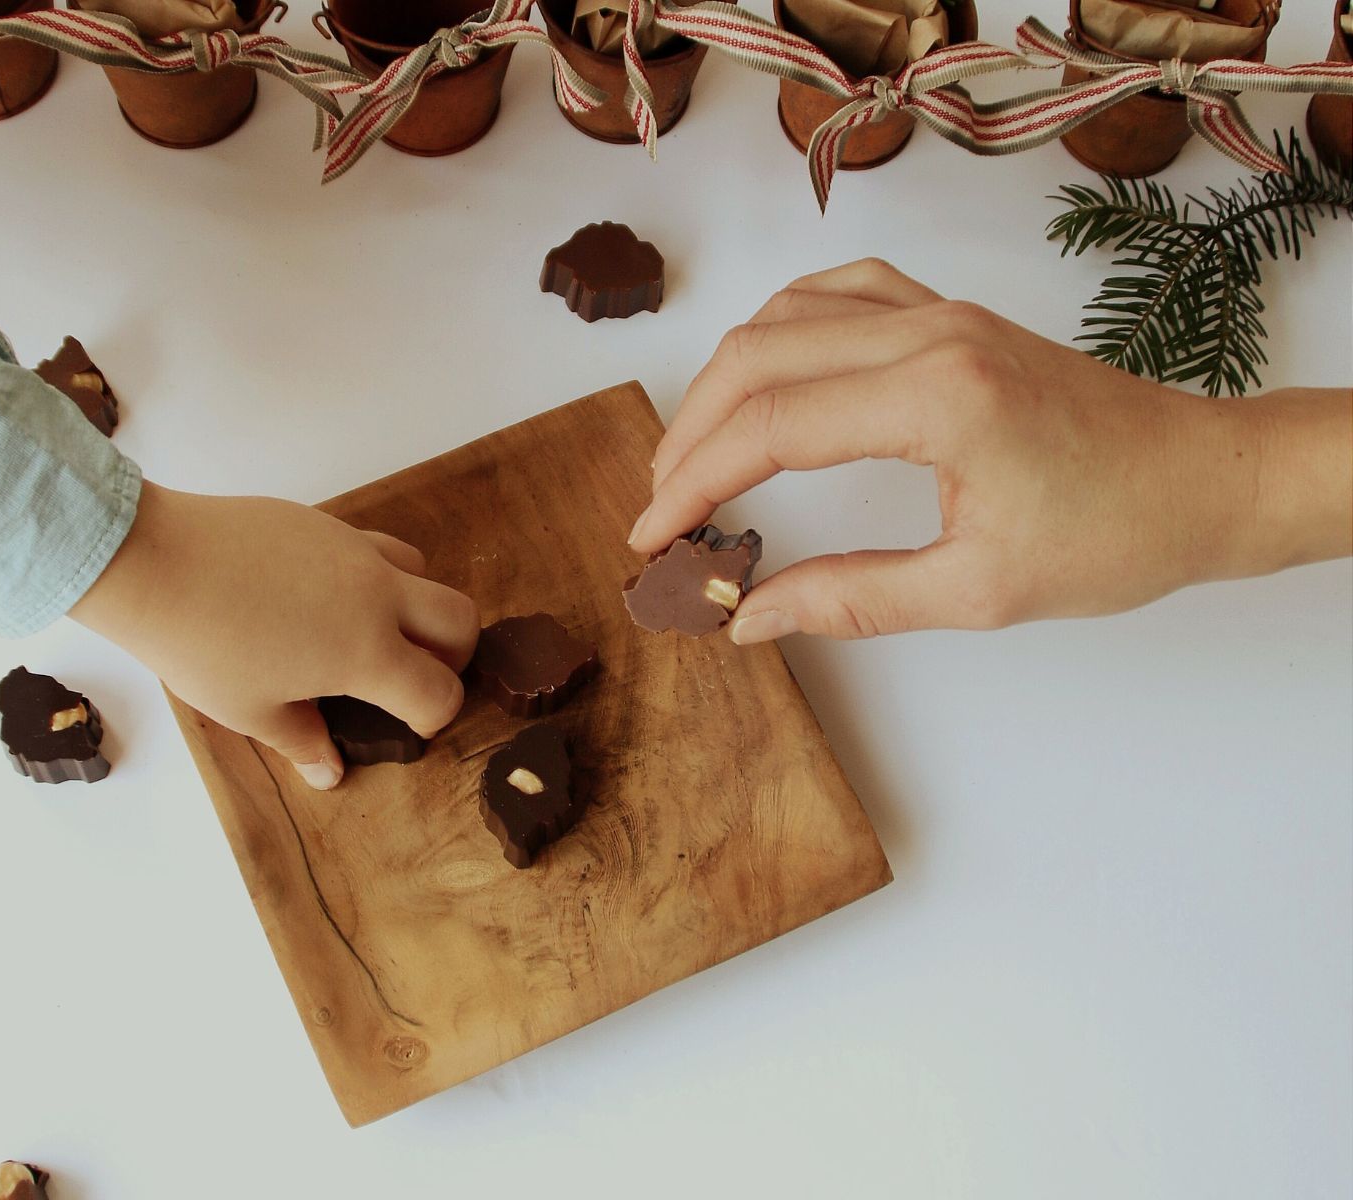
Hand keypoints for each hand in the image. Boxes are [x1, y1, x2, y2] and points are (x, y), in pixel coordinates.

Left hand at [71, 483, 478, 788]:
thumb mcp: (250, 710)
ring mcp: (355, 551)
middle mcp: (378, 595)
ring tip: (374, 631)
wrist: (153, 561)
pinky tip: (328, 596)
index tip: (405, 725)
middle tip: (415, 676)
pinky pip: (378, 546)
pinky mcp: (327, 523)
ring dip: (418, 607)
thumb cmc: (200, 646)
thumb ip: (302, 741)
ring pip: (425, 572)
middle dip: (453, 656)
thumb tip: (329, 773)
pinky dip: (378, 575)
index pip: (440, 691)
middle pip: (461, 620)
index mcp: (366, 652)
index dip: (433, 718)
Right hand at [631, 259, 1351, 642]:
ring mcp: (939, 311)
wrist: (1202, 478)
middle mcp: (930, 333)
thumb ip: (849, 600)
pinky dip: (776, 332)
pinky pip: (834, 294)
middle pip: (758, 358)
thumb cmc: (1113, 535)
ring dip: (724, 382)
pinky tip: (760, 376)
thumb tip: (749, 617)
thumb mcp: (978, 591)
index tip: (653, 539)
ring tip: (694, 455)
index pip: (771, 427)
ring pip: (785, 316)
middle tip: (661, 508)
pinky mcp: (948, 314)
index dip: (693, 483)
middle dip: (689, 436)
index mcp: (939, 398)